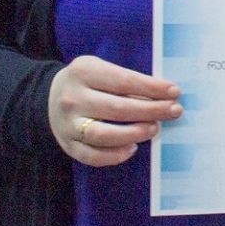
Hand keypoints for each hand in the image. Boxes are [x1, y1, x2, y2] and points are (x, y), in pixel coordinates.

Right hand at [47, 55, 182, 166]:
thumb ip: (126, 80)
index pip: (123, 81)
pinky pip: (92, 156)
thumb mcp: (101, 69)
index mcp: (83, 72)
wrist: (49, 98)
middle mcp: (73, 98)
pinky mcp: (68, 145)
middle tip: (174, 111)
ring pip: (104, 135)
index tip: (175, 92)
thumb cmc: (88, 82)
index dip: (152, 88)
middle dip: (151, 110)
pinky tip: (132, 148)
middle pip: (117, 108)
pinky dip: (115, 155)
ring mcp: (68, 124)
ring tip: (154, 128)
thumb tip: (164, 95)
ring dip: (135, 133)